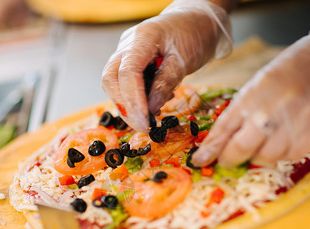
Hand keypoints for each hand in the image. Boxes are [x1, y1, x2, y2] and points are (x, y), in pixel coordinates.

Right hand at [102, 0, 231, 132]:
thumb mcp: (185, 60)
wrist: (198, 20)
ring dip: (128, 105)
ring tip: (150, 118)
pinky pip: (125, 83)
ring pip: (114, 83)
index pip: (127, 73)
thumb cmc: (195, 34)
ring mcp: (126, 52)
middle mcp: (128, 44)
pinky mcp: (132, 62)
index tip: (143, 123)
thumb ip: (166, 83)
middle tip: (143, 127)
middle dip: (125, 106)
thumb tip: (151, 109)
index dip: (132, 101)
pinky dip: (135, 98)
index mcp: (142, 38)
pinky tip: (152, 105)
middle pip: (111, 79)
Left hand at [192, 16, 309, 167]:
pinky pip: (292, 156)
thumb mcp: (260, 83)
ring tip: (261, 145)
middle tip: (228, 160)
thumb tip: (220, 141)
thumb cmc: (292, 69)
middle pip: (242, 148)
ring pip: (267, 157)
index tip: (199, 160)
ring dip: (258, 156)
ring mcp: (297, 121)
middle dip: (231, 158)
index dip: (210, 148)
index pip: (225, 127)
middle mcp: (274, 108)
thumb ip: (241, 111)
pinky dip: (282, 154)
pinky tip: (282, 142)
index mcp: (255, 92)